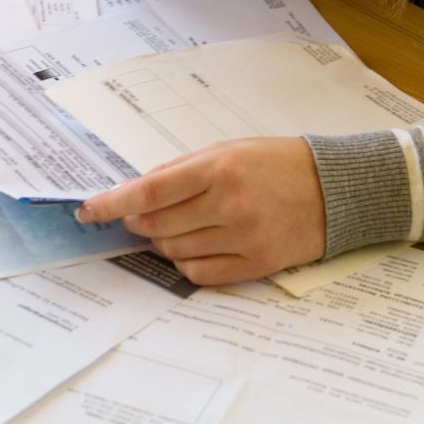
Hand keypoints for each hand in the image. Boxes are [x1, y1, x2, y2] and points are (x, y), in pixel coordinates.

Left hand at [76, 137, 326, 285]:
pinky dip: (185, 263)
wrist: (334, 188)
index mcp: (218, 168)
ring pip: (174, 251)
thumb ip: (181, 170)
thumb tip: (135, 191)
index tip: (88, 210)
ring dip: (163, 241)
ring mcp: (243, 237)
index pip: (149, 191)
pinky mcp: (256, 263)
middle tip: (137, 215)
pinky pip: (200, 274)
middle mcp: (229, 204)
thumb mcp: (227, 149)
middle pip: (156, 226)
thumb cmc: (276, 162)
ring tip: (176, 226)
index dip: (111, 204)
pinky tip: (191, 247)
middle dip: (137, 222)